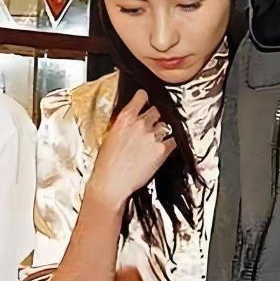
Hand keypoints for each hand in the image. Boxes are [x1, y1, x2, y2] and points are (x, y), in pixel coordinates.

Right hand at [86, 90, 175, 208]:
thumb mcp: (110, 136)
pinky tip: (160, 149)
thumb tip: (132, 119)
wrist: (111, 184)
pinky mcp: (162, 149)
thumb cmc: (106, 164)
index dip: (145, 97)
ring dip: (161, 131)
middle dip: (154, 117)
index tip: (146, 98)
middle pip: (156, 111)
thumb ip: (124, 124)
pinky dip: (169, 143)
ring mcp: (152, 136)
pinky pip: (172, 140)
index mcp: (125, 119)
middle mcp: (140, 124)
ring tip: (152, 143)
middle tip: (149, 128)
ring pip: (165, 125)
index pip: (141, 97)